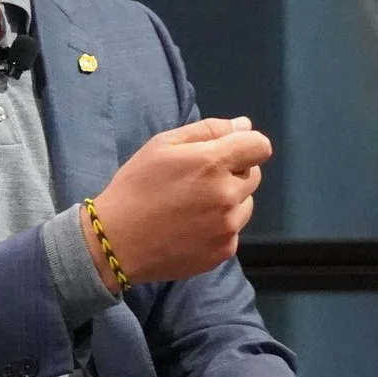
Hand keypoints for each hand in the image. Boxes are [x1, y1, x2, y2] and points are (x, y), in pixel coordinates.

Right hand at [86, 116, 270, 289]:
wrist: (117, 242)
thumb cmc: (136, 186)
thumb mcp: (162, 145)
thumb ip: (207, 130)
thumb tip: (244, 125)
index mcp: (214, 164)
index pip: (260, 146)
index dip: (245, 145)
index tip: (224, 152)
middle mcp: (228, 195)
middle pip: (254, 175)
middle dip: (233, 172)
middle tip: (197, 181)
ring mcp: (229, 227)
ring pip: (245, 204)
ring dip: (229, 200)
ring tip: (193, 206)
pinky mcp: (225, 251)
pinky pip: (233, 230)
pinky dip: (219, 226)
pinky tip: (191, 228)